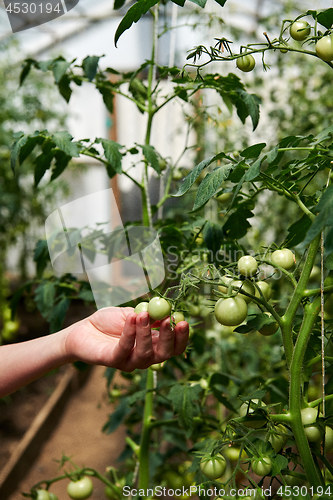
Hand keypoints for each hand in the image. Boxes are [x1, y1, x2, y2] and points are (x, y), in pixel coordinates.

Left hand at [64, 307, 188, 370]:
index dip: (181, 338)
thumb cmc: (108, 322)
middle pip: (164, 354)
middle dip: (169, 338)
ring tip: (143, 314)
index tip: (183, 321)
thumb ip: (148, 315)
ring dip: (146, 332)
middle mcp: (143, 357)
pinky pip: (124, 349)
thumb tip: (167, 310)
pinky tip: (131, 318)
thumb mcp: (131, 314)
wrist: (82, 329)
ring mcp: (128, 361)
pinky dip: (129, 333)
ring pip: (145, 353)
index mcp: (152, 345)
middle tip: (169, 321)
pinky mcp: (112, 361)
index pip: (173, 347)